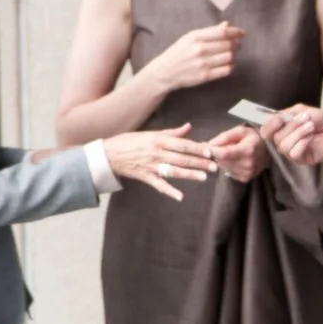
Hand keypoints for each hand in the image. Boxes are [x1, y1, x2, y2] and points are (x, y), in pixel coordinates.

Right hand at [101, 124, 216, 200]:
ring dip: (189, 174)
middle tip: (214, 166)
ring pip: (173, 171)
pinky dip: (169, 191)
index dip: (197, 148)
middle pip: (181, 158)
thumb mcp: (150, 133)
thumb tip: (189, 127)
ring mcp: (151, 166)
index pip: (182, 144)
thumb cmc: (130, 141)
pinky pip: (159, 185)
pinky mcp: (146, 177)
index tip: (210, 151)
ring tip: (204, 177)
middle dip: (199, 162)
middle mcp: (156, 153)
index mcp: (158, 140)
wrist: (108, 154)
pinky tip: (180, 197)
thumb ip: (172, 133)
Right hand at [140, 21, 242, 91]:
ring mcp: (202, 63)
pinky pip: (227, 70)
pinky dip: (230, 66)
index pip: (223, 32)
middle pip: (229, 45)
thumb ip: (209, 31)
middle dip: (237, 44)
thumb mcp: (189, 38)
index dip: (236, 32)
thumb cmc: (178, 53)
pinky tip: (226, 65)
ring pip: (230, 57)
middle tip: (237, 45)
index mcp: (195, 37)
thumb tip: (227, 24)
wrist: (163, 72)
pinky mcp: (205, 76)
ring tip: (230, 54)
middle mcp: (199, 49)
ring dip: (233, 55)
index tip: (242, 33)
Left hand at [206, 124, 268, 182]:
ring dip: (222, 160)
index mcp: (247, 150)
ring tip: (229, 153)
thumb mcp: (240, 131)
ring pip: (223, 167)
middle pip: (221, 161)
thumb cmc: (253, 138)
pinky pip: (228, 172)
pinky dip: (228, 166)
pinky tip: (234, 160)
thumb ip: (224, 136)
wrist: (269, 150)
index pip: (223, 154)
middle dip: (216, 154)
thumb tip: (208, 145)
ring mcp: (247, 172)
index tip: (206, 147)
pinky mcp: (245, 178)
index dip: (212, 151)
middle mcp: (248, 163)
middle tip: (219, 147)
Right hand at [267, 103, 322, 164]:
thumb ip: (289, 114)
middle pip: (275, 138)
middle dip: (291, 126)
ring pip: (284, 146)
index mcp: (281, 129)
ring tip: (311, 126)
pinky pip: (294, 153)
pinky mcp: (302, 159)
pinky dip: (302, 143)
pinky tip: (311, 137)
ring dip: (298, 133)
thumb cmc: (320, 120)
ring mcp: (292, 151)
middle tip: (306, 119)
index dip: (269, 125)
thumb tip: (276, 117)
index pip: (265, 131)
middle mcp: (284, 141)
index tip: (280, 118)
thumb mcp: (303, 111)